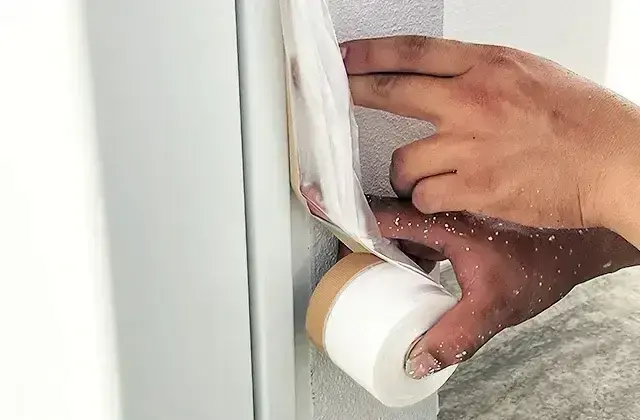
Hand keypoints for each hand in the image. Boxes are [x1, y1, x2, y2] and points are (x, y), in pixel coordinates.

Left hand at [341, 36, 639, 240]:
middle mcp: (472, 101)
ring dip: (406, 174)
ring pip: (403, 162)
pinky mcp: (475, 188)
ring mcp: (470, 146)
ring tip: (425, 179)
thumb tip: (445, 84)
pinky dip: (429, 201)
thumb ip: (481, 78)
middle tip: (339, 97)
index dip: (371, 53)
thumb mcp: (529, 76)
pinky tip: (448, 199)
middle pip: (392, 92)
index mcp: (488, 66)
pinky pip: (425, 197)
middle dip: (356, 93)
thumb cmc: (582, 119)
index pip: (413, 52)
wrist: (614, 161)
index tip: (346, 57)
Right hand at [366, 197, 639, 378]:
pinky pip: (416, 232)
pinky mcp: (454, 225)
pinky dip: (402, 248)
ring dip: (381, 242)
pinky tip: (405, 268)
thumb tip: (416, 359)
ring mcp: (448, 217)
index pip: (385, 216)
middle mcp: (443, 212)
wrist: (570, 248)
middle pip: (386, 217)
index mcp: (445, 223)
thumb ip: (455, 336)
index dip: (350, 218)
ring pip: (400, 224)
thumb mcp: (495, 307)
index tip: (320, 212)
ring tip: (366, 265)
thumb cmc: (539, 267)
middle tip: (343, 259)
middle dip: (359, 235)